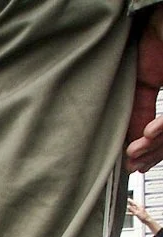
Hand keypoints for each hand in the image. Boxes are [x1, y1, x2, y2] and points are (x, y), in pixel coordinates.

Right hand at [126, 8, 162, 172]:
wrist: (161, 17)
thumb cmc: (155, 38)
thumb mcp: (143, 81)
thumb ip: (137, 110)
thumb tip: (131, 140)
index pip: (160, 131)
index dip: (148, 151)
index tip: (132, 164)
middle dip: (150, 153)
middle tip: (133, 163)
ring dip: (153, 145)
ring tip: (137, 151)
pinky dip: (162, 126)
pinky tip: (148, 133)